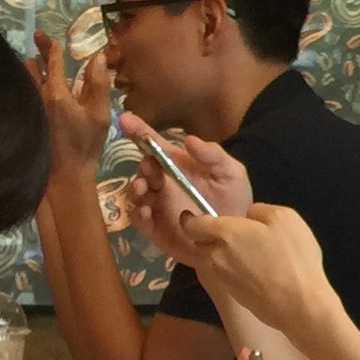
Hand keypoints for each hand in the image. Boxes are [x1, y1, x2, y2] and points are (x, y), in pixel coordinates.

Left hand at [32, 33, 115, 176]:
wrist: (64, 175)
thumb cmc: (85, 146)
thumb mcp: (99, 115)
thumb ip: (98, 85)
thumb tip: (98, 57)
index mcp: (57, 93)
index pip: (54, 64)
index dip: (54, 50)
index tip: (53, 40)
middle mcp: (39, 97)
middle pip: (35, 67)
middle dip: (38, 51)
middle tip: (37, 35)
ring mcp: (30, 109)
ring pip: (26, 81)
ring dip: (27, 68)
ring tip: (27, 57)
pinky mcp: (26, 120)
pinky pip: (24, 95)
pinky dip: (25, 85)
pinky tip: (25, 84)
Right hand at [123, 123, 249, 263]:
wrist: (235, 240)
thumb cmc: (235, 203)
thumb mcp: (232, 174)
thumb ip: (214, 156)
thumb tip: (188, 139)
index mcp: (179, 165)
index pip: (156, 145)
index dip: (140, 131)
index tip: (125, 119)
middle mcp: (164, 183)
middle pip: (144, 168)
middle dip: (143, 166)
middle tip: (150, 168)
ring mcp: (157, 205)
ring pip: (136, 192)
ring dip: (136, 187)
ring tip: (144, 188)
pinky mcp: (154, 228)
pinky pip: (138, 218)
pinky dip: (138, 213)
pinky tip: (146, 211)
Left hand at [180, 203, 334, 340]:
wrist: (298, 305)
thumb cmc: (292, 256)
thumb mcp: (284, 217)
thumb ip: (259, 211)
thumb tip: (248, 217)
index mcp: (225, 233)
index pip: (191, 225)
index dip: (189, 218)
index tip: (192, 214)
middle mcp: (217, 257)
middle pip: (201, 244)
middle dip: (210, 236)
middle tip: (231, 233)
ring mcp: (224, 280)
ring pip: (215, 261)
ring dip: (225, 255)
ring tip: (249, 253)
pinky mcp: (235, 296)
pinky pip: (229, 276)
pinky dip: (237, 271)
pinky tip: (259, 272)